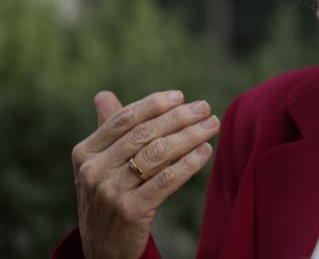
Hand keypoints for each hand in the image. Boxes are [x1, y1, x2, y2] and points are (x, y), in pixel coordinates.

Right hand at [71, 90, 220, 258]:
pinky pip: (167, 179)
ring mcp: (110, 192)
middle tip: (205, 108)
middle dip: (179, 117)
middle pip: (144, 133)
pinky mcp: (131, 211)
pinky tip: (206, 151)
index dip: (154, 104)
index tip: (181, 96)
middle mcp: (93, 171)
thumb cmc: (108, 197)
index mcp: (85, 153)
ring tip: (212, 125)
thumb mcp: (99, 165)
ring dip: (190, 135)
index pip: (124, 119)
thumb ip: (107, 130)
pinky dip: (189, 162)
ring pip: (158, 153)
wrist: (103, 249)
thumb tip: (103, 95)